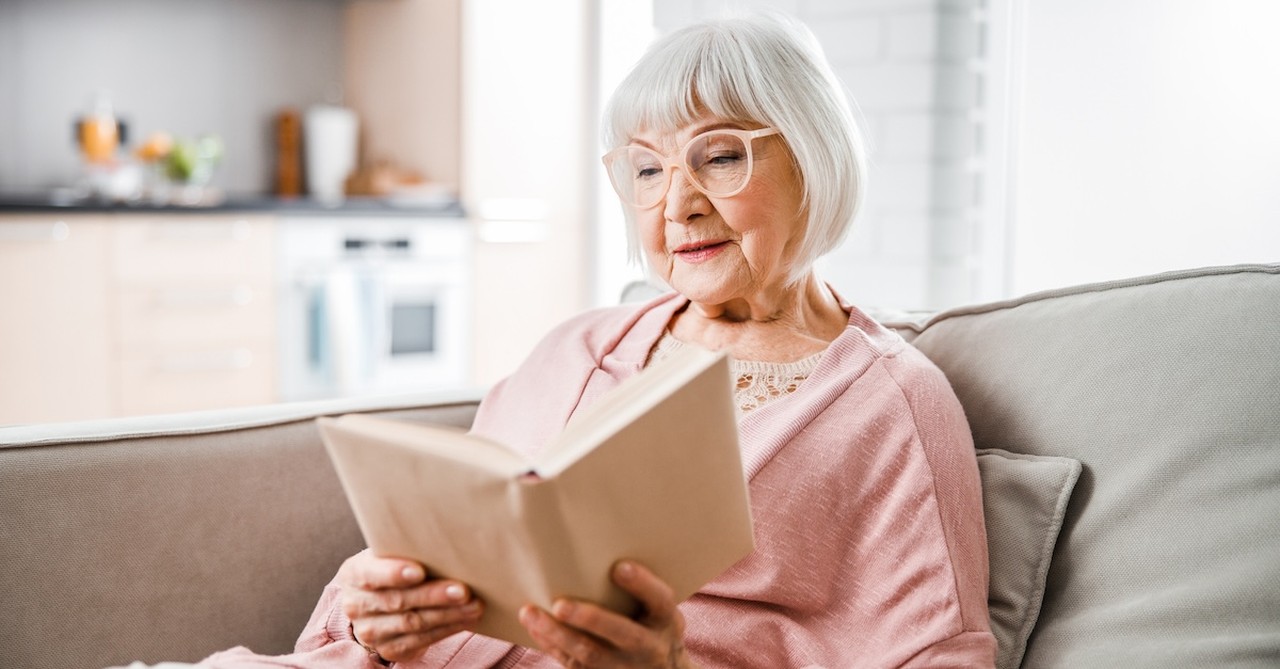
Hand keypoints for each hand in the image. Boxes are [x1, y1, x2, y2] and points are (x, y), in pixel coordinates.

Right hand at [337, 549, 484, 662]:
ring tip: (474, 605)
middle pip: (398, 601)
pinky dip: (448, 629)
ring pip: (413, 623)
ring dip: (448, 615)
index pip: (371, 574)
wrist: (379, 601)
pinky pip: (421, 640)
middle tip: (463, 590)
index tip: (420, 571)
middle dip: (434, 596)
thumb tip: (448, 543)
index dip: (394, 573)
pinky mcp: (389, 649)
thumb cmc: (393, 566)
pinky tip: (466, 619)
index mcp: (353, 574)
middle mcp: (356, 605)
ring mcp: (371, 631)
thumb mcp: (389, 553)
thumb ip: (405, 549)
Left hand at [518, 560, 696, 668]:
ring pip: (590, 654)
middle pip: (622, 633)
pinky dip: (551, 645)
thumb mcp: (659, 608)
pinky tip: (534, 627)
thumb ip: (641, 586)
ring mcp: (624, 666)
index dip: (642, 585)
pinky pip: (574, 664)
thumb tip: (599, 541)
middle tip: (560, 604)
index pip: (660, 600)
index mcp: (666, 620)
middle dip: (590, 619)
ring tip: (530, 613)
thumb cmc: (652, 623)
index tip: (619, 567)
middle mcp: (648, 646)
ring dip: (558, 634)